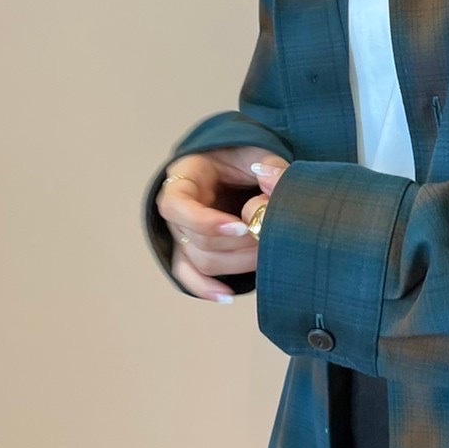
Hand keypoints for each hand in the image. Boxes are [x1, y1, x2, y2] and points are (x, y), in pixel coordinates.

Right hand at [155, 147, 290, 299]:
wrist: (240, 168)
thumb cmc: (244, 157)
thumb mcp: (258, 151)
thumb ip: (271, 165)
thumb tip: (272, 180)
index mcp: (185, 178)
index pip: (176, 206)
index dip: (206, 222)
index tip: (242, 227)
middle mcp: (177, 210)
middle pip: (194, 239)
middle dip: (235, 244)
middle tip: (268, 236)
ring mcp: (182, 233)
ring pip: (201, 261)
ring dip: (236, 263)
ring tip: (268, 252)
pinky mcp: (192, 252)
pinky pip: (190, 276)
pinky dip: (205, 289)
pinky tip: (227, 296)